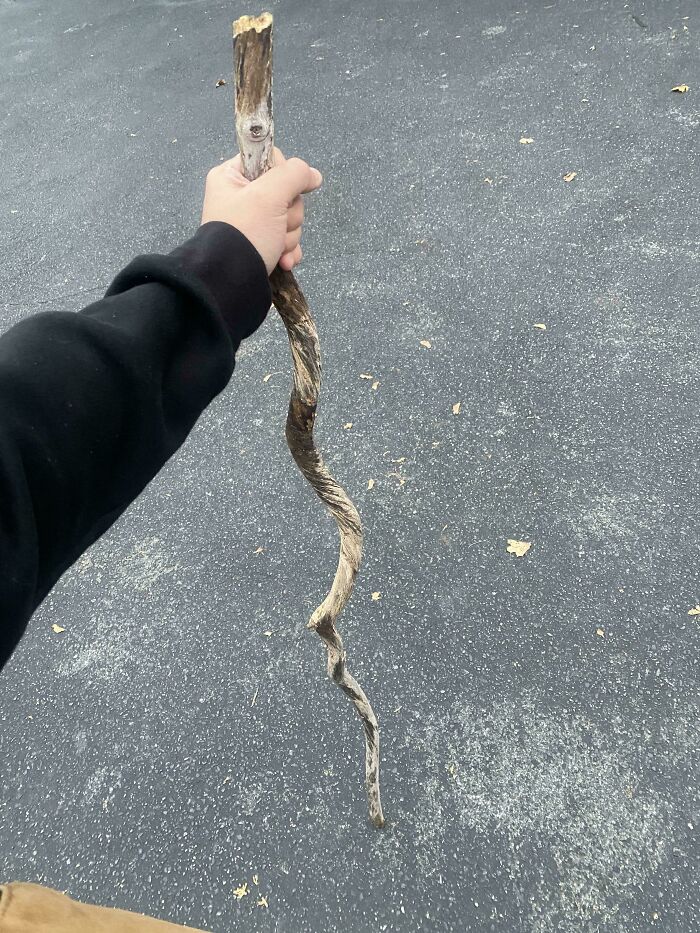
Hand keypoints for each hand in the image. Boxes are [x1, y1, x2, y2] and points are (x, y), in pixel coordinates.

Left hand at [201, 148, 322, 274]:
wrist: (232, 282)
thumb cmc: (246, 233)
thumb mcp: (270, 195)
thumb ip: (294, 175)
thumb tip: (314, 175)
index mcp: (231, 176)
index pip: (271, 159)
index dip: (283, 177)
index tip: (279, 194)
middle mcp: (240, 196)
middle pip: (285, 192)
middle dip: (288, 215)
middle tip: (276, 227)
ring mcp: (252, 222)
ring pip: (289, 217)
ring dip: (289, 235)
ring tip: (275, 248)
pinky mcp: (261, 243)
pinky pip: (286, 238)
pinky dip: (288, 250)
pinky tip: (282, 260)